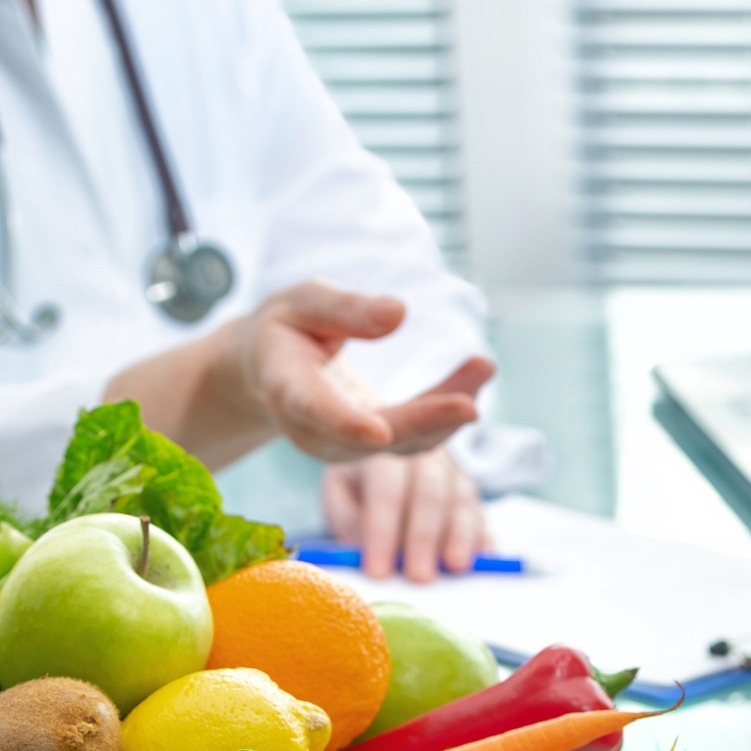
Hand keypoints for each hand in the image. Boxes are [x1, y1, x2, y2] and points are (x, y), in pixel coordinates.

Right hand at [239, 283, 491, 461]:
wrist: (268, 371)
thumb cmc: (285, 329)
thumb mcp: (302, 303)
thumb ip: (344, 310)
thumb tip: (398, 313)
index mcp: (287, 390)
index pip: (317, 411)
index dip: (347, 424)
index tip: (379, 432)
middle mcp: (316, 431)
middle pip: (373, 439)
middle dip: (423, 422)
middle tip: (470, 404)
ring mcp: (345, 447)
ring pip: (404, 443)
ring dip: (447, 414)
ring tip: (482, 367)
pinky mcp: (373, 447)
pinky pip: (416, 437)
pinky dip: (447, 411)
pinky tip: (477, 375)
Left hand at [322, 449, 485, 581]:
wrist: (389, 456)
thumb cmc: (360, 486)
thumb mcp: (341, 495)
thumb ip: (348, 521)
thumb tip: (361, 552)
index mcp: (384, 454)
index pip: (386, 491)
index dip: (383, 532)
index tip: (378, 572)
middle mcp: (425, 459)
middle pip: (429, 493)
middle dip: (424, 537)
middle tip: (419, 576)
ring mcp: (455, 476)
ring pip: (461, 502)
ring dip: (460, 537)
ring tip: (455, 567)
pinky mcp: (473, 498)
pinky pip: (481, 517)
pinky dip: (482, 541)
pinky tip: (482, 562)